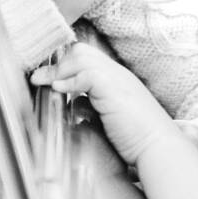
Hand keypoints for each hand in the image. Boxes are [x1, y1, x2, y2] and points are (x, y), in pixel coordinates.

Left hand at [30, 41, 178, 166]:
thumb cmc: (138, 140)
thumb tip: (75, 107)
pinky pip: (86, 73)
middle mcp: (117, 74)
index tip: (47, 80)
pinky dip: (69, 81)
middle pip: (81, 52)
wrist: (159, 146)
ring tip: (43, 83)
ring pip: (80, 56)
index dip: (65, 66)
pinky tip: (58, 90)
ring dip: (58, 70)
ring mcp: (117, 79)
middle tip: (38, 79)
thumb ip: (93, 109)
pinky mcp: (113, 88)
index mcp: (117, 81)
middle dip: (57, 64)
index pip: (87, 59)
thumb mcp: (110, 120)